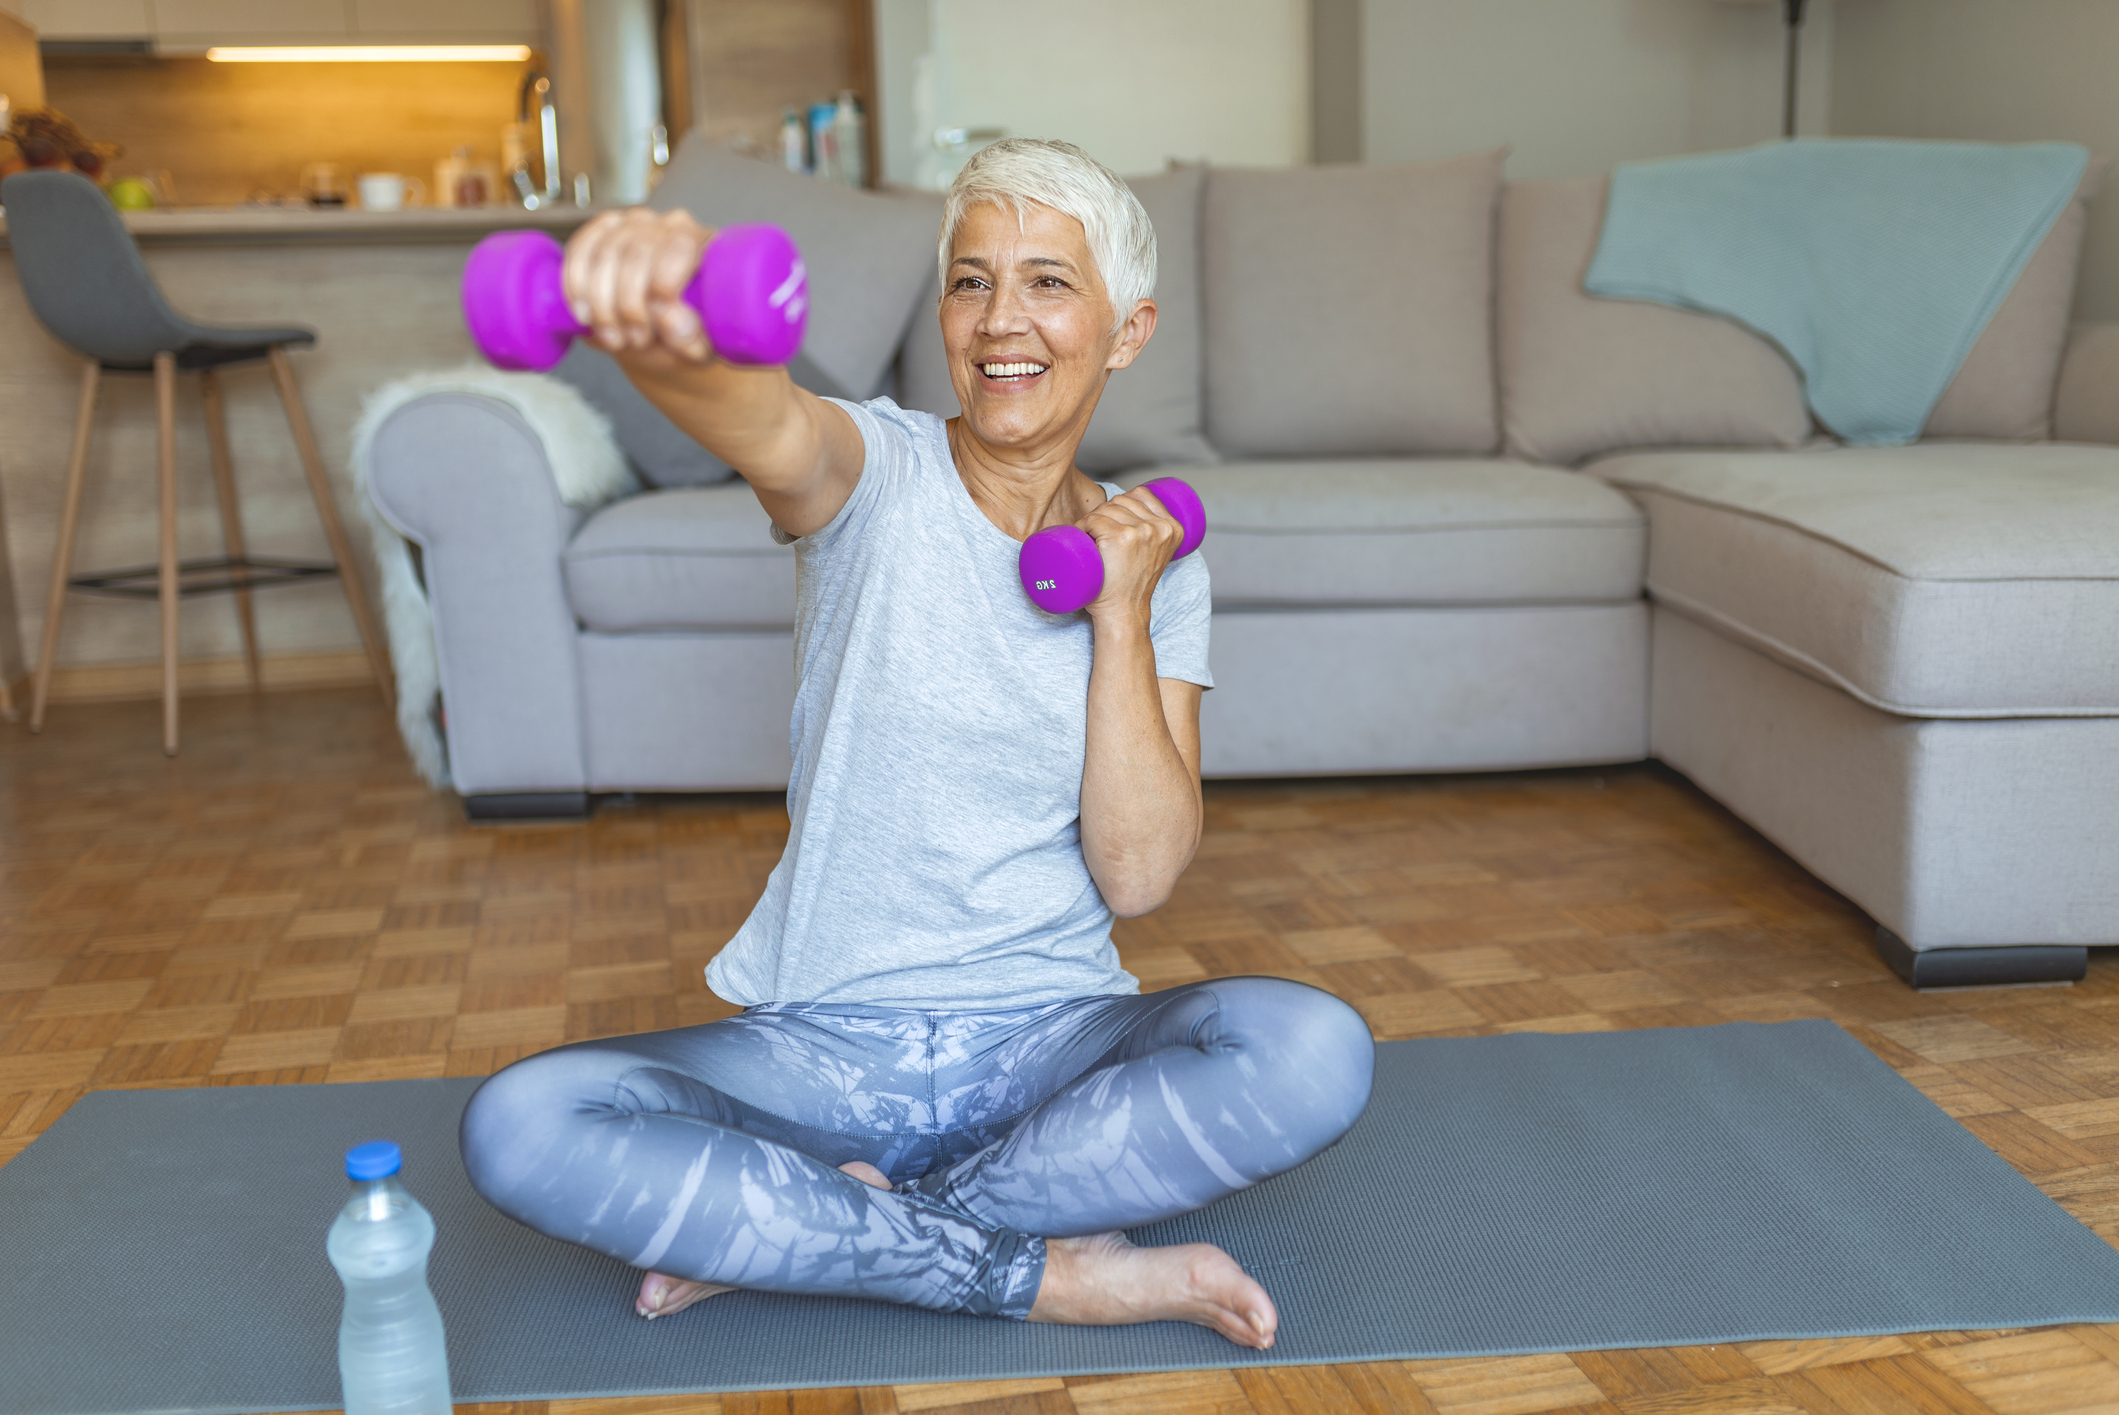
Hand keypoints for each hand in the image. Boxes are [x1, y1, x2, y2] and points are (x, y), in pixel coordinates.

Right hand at [562, 207, 716, 367]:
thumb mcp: (696, 347)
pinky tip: (583, 313)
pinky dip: (576, 284)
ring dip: (600, 302)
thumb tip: (671, 322)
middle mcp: (670, 226)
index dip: (663, 282)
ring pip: (605, 252)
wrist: (658, 337)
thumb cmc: (683, 337)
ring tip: (612, 337)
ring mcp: (635, 225)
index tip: (655, 320)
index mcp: (705, 245)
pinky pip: (580, 248)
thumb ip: (690, 337)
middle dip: (628, 304)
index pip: (680, 246)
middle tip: (633, 339)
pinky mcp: (603, 232)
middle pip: (637, 251)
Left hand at [1079, 484, 1184, 624]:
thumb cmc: (1131, 585)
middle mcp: (1160, 528)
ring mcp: (1140, 531)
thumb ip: (1154, 534)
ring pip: (1104, 508)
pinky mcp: (1120, 537)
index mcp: (1173, 529)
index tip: (1113, 524)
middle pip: (1120, 501)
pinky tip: (1082, 540)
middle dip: (1104, 515)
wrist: (1124, 611)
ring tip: (1091, 542)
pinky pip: (1093, 519)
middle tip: (1098, 539)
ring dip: (1091, 521)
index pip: (1142, 494)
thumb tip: (1133, 508)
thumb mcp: (1155, 554)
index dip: (1121, 505)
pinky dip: (1081, 526)